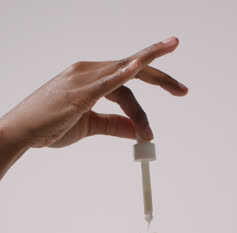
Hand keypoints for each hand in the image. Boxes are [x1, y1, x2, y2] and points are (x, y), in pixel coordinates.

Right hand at [0, 37, 186, 150]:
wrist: (23, 130)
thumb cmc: (50, 126)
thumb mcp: (89, 126)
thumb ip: (113, 125)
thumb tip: (136, 131)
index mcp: (92, 78)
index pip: (128, 82)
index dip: (147, 99)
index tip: (155, 124)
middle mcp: (90, 71)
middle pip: (134, 68)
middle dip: (161, 78)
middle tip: (182, 90)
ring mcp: (84, 78)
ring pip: (126, 74)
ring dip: (154, 81)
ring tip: (177, 87)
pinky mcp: (78, 92)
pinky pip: (105, 81)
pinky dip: (123, 73)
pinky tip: (139, 66)